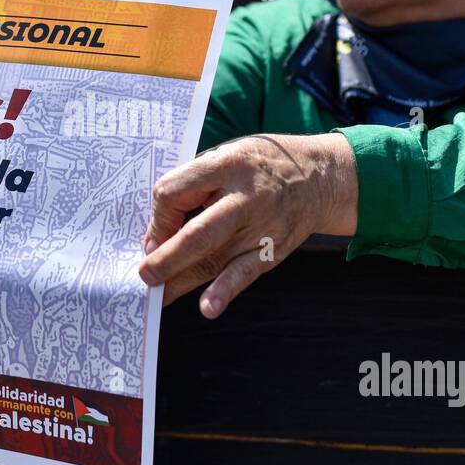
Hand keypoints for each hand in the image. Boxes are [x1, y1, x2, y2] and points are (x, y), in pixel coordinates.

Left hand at [138, 132, 357, 317]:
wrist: (319, 176)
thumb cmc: (258, 165)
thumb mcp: (225, 157)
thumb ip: (194, 186)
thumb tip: (158, 234)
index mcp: (225, 164)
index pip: (175, 192)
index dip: (158, 218)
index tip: (152, 236)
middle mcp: (245, 196)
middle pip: (197, 231)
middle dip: (166, 257)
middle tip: (145, 274)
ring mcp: (262, 225)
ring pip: (215, 258)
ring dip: (183, 279)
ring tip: (159, 296)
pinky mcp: (274, 248)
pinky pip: (245, 273)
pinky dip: (225, 291)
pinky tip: (208, 307)